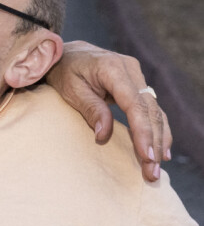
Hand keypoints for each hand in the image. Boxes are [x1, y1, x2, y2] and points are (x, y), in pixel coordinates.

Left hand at [46, 40, 171, 181]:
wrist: (67, 53)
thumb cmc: (64, 71)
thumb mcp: (70, 89)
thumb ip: (90, 109)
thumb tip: (103, 135)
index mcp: (112, 68)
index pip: (134, 104)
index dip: (142, 131)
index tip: (146, 155)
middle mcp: (130, 68)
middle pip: (149, 110)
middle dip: (153, 142)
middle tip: (152, 171)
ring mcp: (136, 74)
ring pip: (154, 110)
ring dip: (158, 139)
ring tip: (156, 167)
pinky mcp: (136, 83)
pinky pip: (150, 108)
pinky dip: (156, 128)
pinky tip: (161, 149)